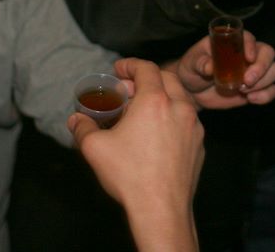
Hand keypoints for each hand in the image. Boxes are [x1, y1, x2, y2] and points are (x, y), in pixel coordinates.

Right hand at [68, 58, 202, 250]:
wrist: (161, 209)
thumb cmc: (130, 176)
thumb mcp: (95, 149)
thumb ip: (83, 128)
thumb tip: (75, 120)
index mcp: (155, 101)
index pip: (146, 68)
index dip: (130, 65)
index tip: (119, 70)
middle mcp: (179, 108)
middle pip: (167, 78)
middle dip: (146, 79)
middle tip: (127, 91)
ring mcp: (193, 127)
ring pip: (179, 99)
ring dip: (161, 98)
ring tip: (140, 113)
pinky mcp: (199, 144)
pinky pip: (186, 121)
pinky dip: (172, 117)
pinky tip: (156, 134)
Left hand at [171, 31, 274, 108]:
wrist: (192, 91)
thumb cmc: (192, 69)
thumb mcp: (191, 63)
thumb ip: (200, 62)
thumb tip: (210, 67)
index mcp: (233, 41)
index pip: (249, 38)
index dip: (252, 47)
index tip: (248, 59)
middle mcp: (248, 53)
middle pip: (268, 53)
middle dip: (262, 68)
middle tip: (247, 81)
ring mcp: (254, 71)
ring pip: (274, 71)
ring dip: (264, 82)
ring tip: (244, 92)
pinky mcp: (256, 88)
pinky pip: (272, 90)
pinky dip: (266, 95)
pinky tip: (251, 99)